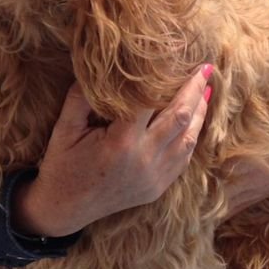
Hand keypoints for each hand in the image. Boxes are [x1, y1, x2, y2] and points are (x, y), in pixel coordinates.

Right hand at [12, 65, 213, 236]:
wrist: (64, 209)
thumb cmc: (62, 164)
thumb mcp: (65, 127)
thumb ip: (80, 96)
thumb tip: (98, 67)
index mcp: (122, 143)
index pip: (151, 101)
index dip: (164, 78)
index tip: (176, 59)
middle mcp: (145, 160)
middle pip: (180, 117)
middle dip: (194, 90)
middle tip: (206, 67)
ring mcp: (155, 177)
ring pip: (189, 139)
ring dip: (199, 112)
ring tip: (206, 89)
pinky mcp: (158, 187)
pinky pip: (183, 158)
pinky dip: (192, 136)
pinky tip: (195, 120)